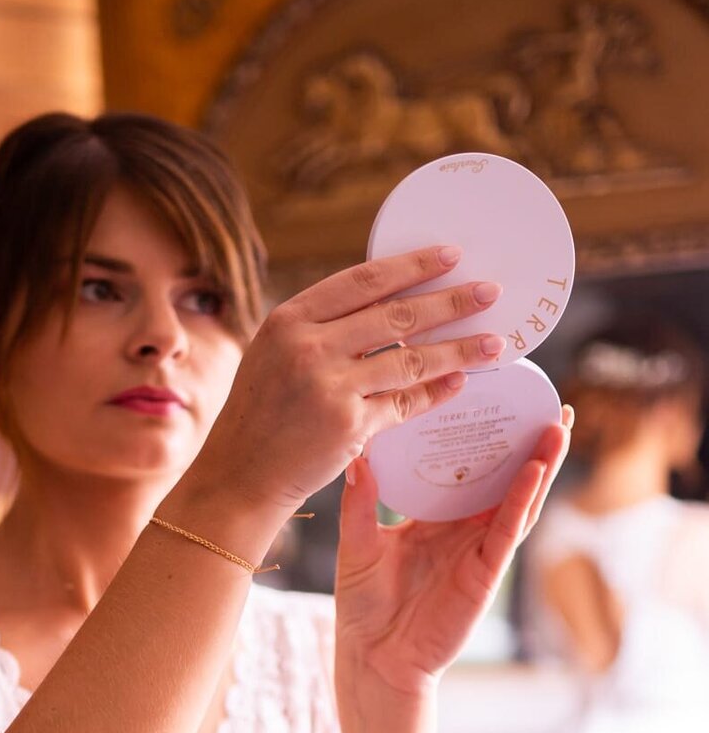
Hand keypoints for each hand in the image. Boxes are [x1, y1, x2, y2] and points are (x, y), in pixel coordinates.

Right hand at [194, 245, 505, 518]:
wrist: (238, 477)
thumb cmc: (259, 416)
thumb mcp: (274, 356)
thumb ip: (320, 329)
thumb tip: (386, 302)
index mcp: (289, 320)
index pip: (363, 280)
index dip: (412, 265)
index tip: (451, 255)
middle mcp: (308, 348)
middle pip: (396, 314)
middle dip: (451, 300)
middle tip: (491, 292)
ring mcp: (329, 387)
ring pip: (411, 358)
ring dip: (459, 348)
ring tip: (494, 342)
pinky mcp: (348, 427)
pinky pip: (404, 403)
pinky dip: (436, 392)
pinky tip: (460, 382)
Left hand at [332, 407, 574, 700]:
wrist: (373, 659)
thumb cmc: (365, 608)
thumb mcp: (358, 545)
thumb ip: (361, 503)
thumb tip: (357, 455)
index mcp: (433, 519)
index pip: (463, 468)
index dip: (479, 435)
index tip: (488, 396)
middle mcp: (462, 530)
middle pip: (501, 476)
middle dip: (524, 440)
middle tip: (542, 397)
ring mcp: (479, 550)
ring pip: (518, 499)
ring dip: (540, 462)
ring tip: (558, 423)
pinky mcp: (486, 573)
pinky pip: (508, 530)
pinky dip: (523, 499)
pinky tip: (535, 470)